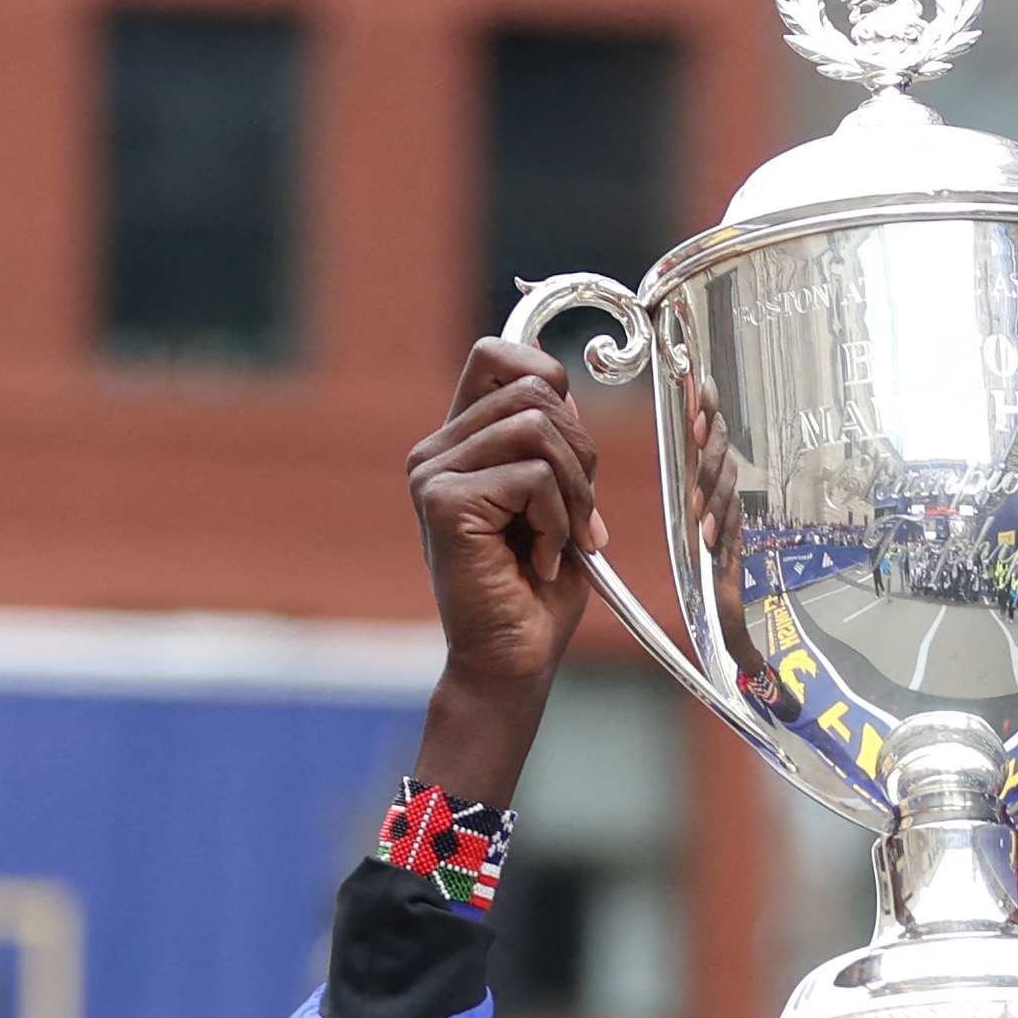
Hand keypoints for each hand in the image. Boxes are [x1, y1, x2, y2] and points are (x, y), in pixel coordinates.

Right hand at [409, 338, 606, 799]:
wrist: (512, 662)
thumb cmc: (538, 590)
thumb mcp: (558, 500)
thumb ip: (555, 446)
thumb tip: (566, 391)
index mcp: (460, 442)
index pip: (497, 355)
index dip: (545, 370)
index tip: (575, 432)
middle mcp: (437, 450)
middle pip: (535, 389)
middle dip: (581, 454)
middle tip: (583, 519)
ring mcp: (433, 472)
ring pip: (538, 426)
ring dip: (574, 491)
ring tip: (564, 541)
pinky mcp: (443, 501)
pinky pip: (531, 476)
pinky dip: (556, 520)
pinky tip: (540, 560)